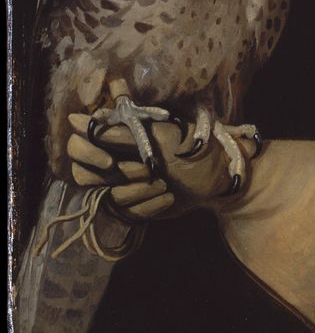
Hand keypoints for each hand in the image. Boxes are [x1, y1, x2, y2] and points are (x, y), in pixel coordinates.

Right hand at [67, 113, 261, 219]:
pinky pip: (128, 213)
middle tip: (147, 173)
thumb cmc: (194, 147)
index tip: (110, 161)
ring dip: (137, 192)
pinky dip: (149, 205)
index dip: (89, 153)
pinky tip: (169, 197)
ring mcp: (123, 186)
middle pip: (85, 176)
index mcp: (117, 140)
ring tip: (164, 184)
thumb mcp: (160, 135)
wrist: (220, 177)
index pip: (79, 145)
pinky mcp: (135, 207)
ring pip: (110, 197)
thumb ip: (120, 130)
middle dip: (118, 176)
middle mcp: (114, 163)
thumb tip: (76, 119)